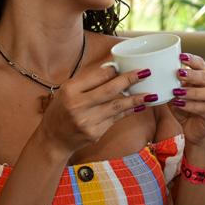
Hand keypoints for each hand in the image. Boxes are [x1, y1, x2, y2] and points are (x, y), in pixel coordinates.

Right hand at [38, 64, 153, 156]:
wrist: (54, 140)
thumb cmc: (62, 111)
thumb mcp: (67, 91)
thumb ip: (88, 81)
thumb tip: (113, 68)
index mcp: (70, 90)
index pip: (97, 76)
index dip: (114, 70)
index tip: (126, 65)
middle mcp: (78, 105)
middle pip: (109, 90)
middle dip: (129, 80)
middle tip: (145, 72)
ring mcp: (88, 121)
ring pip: (117, 106)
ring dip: (136, 99)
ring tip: (151, 94)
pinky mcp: (95, 133)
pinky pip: (116, 118)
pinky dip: (128, 111)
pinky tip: (140, 106)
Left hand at [168, 53, 204, 148]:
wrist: (192, 132)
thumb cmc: (183, 109)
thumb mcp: (176, 94)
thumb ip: (171, 84)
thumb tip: (155, 71)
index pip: (202, 65)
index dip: (192, 60)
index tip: (180, 56)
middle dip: (192, 74)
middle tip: (178, 73)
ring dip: (192, 91)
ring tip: (177, 91)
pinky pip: (204, 108)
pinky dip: (190, 105)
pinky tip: (179, 104)